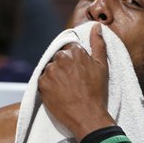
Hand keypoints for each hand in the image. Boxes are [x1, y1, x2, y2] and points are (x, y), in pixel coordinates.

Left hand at [38, 22, 114, 140]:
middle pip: (58, 57)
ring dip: (55, 75)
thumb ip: (97, 44)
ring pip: (50, 69)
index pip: (69, 48)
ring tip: (65, 88)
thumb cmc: (96, 92)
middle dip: (63, 66)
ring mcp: (49, 71)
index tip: (76, 70)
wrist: (86, 116)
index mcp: (74, 51)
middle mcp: (60, 58)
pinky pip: (42, 80)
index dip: (73, 59)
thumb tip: (95, 26)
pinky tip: (58, 93)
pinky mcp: (41, 84)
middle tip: (72, 81)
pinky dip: (48, 85)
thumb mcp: (102, 66)